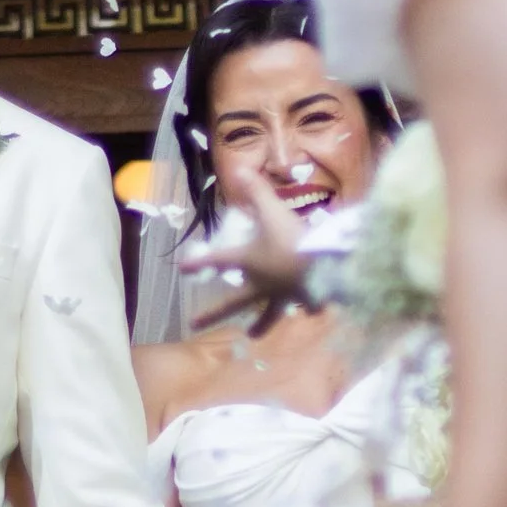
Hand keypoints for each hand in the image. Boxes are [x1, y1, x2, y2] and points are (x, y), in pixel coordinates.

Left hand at [183, 166, 315, 332]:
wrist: (325, 264)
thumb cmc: (292, 237)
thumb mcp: (272, 208)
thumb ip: (256, 190)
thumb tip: (239, 169)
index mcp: (247, 261)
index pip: (216, 261)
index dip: (197, 262)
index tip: (181, 269)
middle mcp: (260, 284)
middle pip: (232, 302)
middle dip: (212, 313)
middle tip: (193, 324)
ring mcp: (282, 295)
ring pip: (266, 314)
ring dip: (259, 325)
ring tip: (251, 336)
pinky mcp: (305, 299)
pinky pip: (302, 305)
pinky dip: (305, 308)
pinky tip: (307, 311)